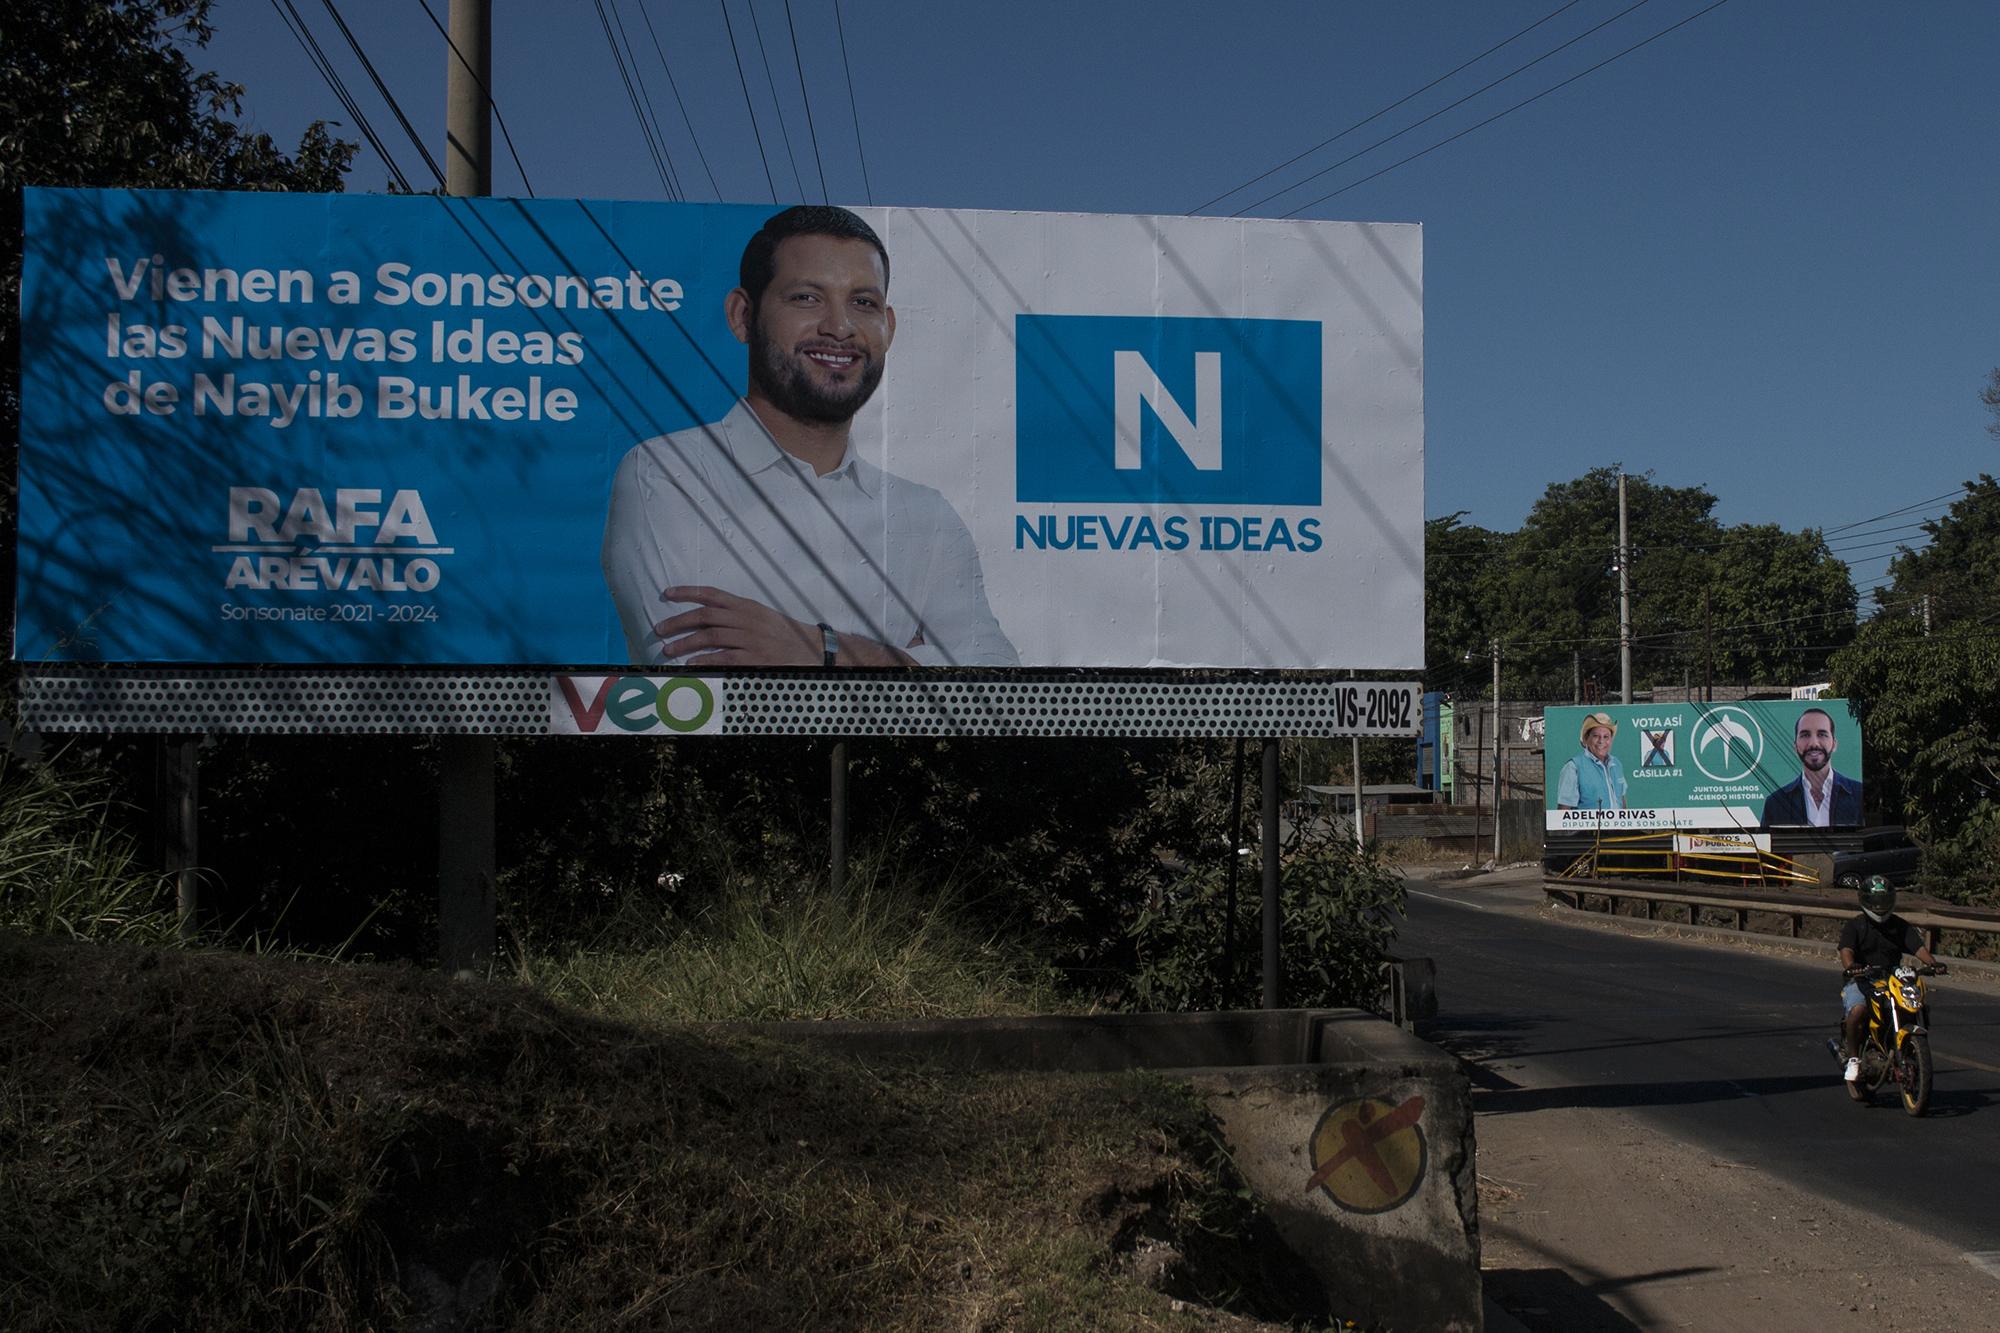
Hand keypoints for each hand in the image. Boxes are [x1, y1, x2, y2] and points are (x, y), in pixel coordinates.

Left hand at [654, 586, 919, 667]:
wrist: (815, 651)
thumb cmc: (786, 635)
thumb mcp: (763, 617)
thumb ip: (738, 614)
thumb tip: (708, 617)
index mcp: (748, 606)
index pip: (711, 594)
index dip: (687, 592)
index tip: (666, 594)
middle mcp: (746, 619)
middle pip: (704, 617)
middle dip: (677, 622)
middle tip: (659, 630)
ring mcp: (749, 639)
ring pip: (708, 637)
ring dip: (684, 644)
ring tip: (668, 651)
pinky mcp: (753, 658)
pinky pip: (721, 659)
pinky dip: (702, 661)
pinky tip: (689, 664)